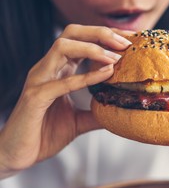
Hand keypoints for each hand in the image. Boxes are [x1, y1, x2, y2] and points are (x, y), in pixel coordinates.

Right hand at [0, 24, 131, 176]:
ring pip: (63, 47)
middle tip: (126, 43)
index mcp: (58, 71)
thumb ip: (97, 113)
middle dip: (101, 33)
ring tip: (117, 56)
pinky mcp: (35, 97)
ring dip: (93, 48)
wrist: (20, 155)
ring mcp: (39, 80)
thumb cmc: (45, 134)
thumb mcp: (79, 121)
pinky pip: (62, 82)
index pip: (81, 41)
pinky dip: (86, 76)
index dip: (105, 37)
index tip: (130, 41)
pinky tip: (107, 74)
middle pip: (72, 33)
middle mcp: (48, 69)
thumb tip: (119, 112)